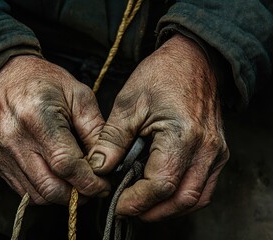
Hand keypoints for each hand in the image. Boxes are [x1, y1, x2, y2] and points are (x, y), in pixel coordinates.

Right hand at [0, 56, 108, 204]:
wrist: (1, 77)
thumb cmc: (43, 81)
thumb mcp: (78, 94)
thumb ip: (95, 129)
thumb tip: (106, 162)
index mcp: (38, 119)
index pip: (66, 165)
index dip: (90, 181)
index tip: (104, 184)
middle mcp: (16, 141)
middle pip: (51, 187)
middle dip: (78, 195)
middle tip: (94, 188)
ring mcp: (3, 155)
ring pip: (37, 195)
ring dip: (62, 196)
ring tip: (78, 185)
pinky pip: (24, 191)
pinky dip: (45, 191)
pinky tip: (58, 179)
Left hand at [88, 34, 228, 220]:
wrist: (193, 59)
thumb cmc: (161, 75)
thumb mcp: (129, 104)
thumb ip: (113, 140)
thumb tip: (99, 168)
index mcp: (183, 135)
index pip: (161, 184)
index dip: (136, 200)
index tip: (117, 203)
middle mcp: (206, 149)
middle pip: (182, 199)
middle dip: (152, 210)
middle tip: (127, 208)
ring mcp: (216, 152)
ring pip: (196, 199)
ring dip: (169, 208)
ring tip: (143, 204)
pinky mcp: (217, 152)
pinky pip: (204, 187)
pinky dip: (182, 197)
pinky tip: (164, 193)